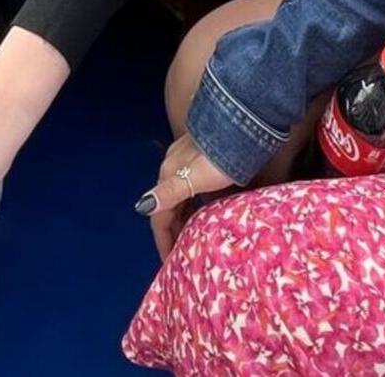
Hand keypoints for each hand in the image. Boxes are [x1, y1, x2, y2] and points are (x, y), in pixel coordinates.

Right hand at [137, 134, 234, 260]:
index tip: (169, 262)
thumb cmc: (220, 156)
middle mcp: (174, 167)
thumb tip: (144, 206)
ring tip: (194, 238)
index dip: (163, 241)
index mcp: (169, 174)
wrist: (240, 122)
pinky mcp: (203, 156)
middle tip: (182, 255)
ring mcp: (188, 161)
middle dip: (173, 232)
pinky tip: (208, 211)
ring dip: (184, 219)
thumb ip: (169, 192)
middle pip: (169, 208)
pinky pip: (193, 189)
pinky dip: (195, 206)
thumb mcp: (194, 177)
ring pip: (182, 198)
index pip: (158, 216)